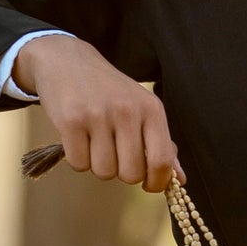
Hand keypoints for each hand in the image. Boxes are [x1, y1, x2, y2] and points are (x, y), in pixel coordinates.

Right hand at [16, 35, 178, 192]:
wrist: (67, 60)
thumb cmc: (108, 90)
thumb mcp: (142, 108)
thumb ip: (162, 144)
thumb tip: (179, 179)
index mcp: (151, 109)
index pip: (161, 161)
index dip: (156, 182)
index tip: (148, 185)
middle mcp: (127, 111)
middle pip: (131, 173)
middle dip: (122, 173)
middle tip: (116, 154)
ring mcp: (98, 115)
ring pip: (104, 172)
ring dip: (98, 165)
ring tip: (95, 142)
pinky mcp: (70, 121)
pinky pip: (78, 164)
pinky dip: (78, 160)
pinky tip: (79, 140)